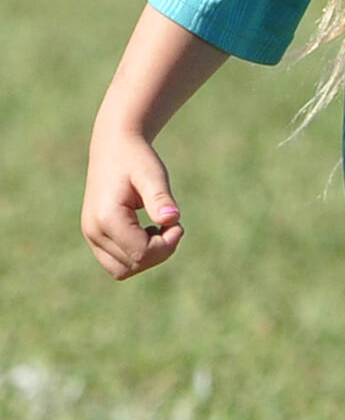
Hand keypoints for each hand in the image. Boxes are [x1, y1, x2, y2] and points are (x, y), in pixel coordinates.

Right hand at [82, 130, 184, 277]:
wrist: (114, 149)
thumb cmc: (136, 159)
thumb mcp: (152, 174)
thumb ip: (160, 197)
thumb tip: (172, 219)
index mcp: (106, 217)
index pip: (141, 254)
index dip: (167, 245)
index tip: (178, 224)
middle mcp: (93, 231)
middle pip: (134, 265)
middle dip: (160, 251)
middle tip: (171, 226)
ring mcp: (91, 236)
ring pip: (123, 270)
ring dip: (148, 256)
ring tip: (158, 229)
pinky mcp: (95, 237)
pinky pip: (118, 263)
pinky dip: (137, 255)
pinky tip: (148, 231)